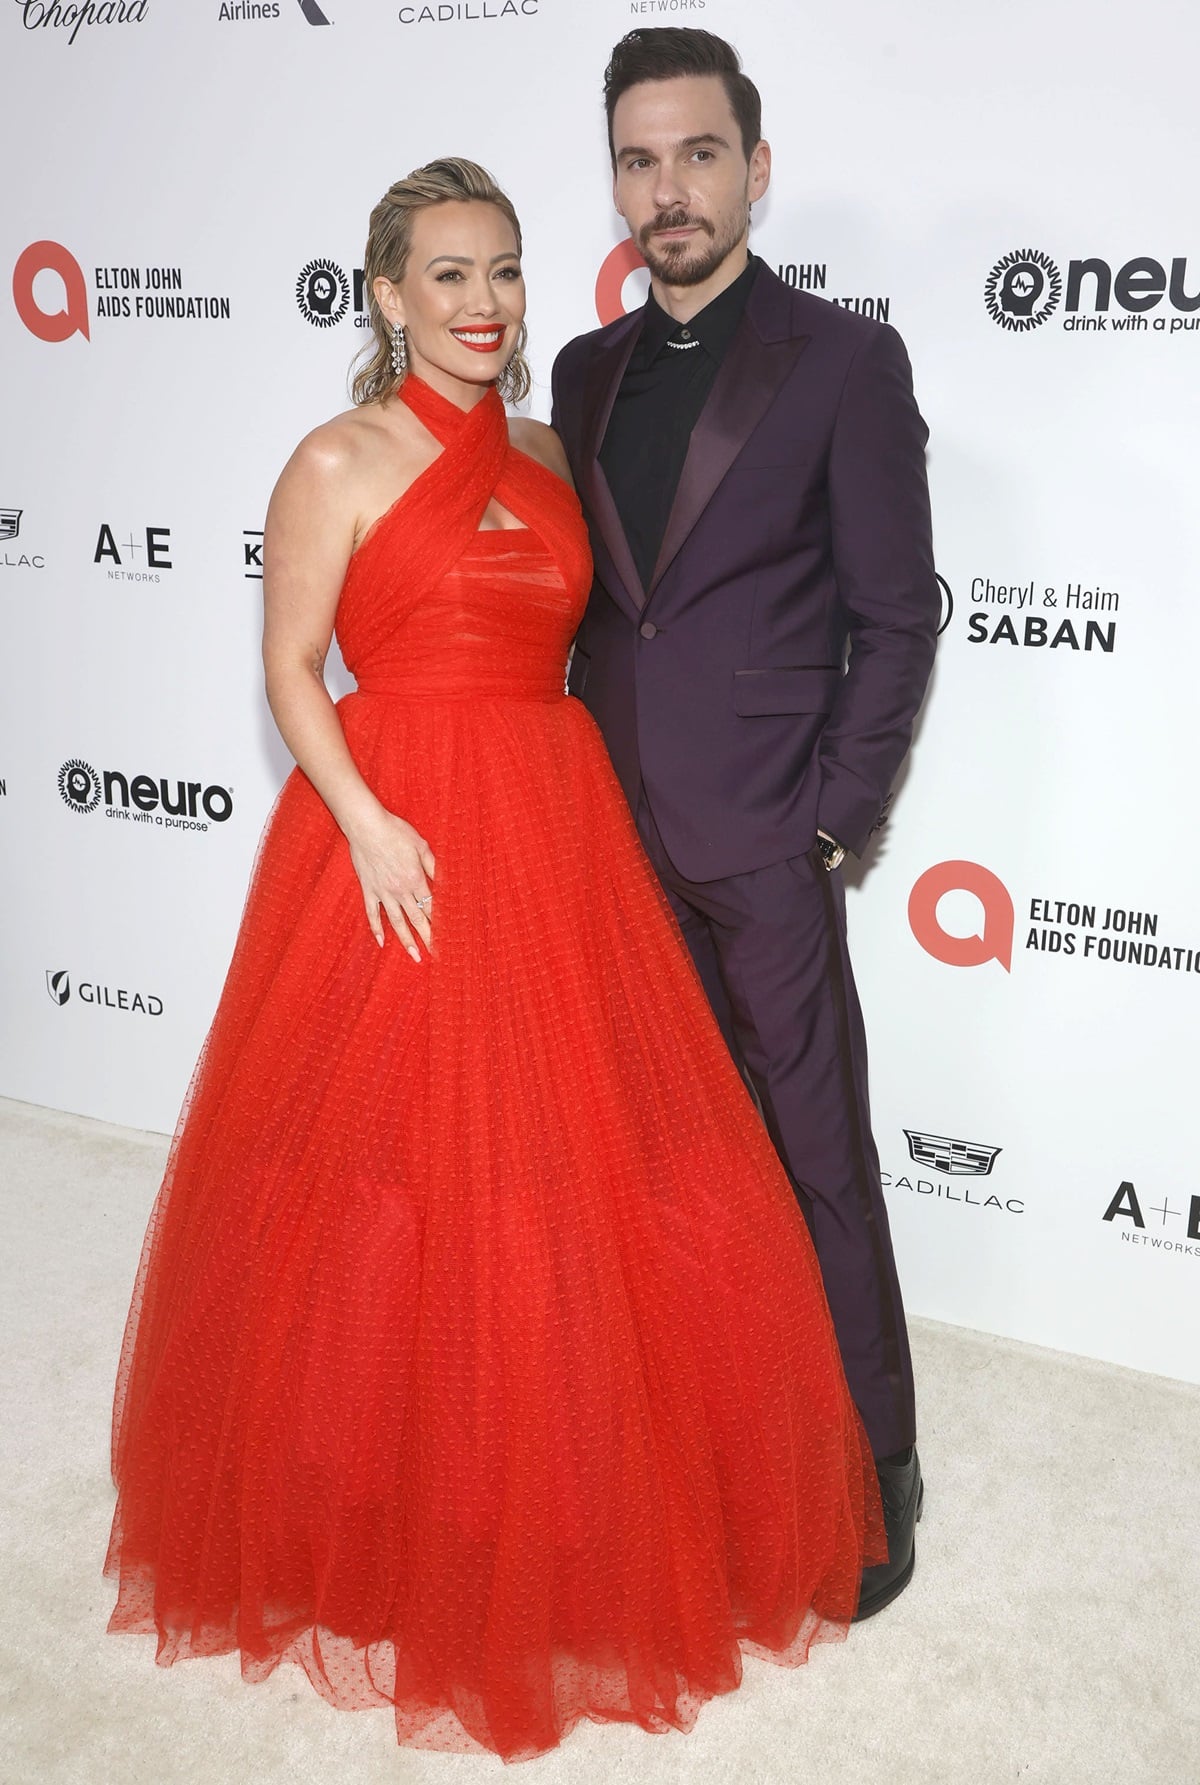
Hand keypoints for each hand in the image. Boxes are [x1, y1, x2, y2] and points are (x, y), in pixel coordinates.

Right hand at [346, 808, 435, 958]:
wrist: (367, 827)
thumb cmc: (395, 831)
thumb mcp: (421, 845)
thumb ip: (433, 865)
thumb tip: (444, 880)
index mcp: (416, 879)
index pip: (431, 907)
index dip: (439, 922)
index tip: (447, 936)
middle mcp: (400, 890)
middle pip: (417, 919)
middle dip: (427, 938)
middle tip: (435, 954)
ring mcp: (383, 892)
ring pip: (397, 922)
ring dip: (406, 940)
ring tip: (414, 956)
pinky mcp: (368, 889)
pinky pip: (372, 914)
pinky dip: (376, 929)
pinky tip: (381, 942)